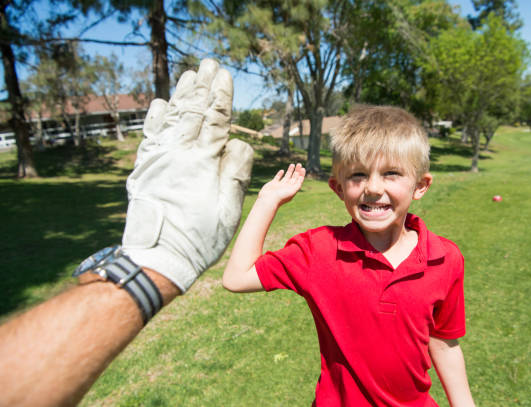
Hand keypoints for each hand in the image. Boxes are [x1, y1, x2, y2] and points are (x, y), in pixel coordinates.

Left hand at [122, 59, 253, 291]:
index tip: (225, 76)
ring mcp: (159, 158)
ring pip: (172, 117)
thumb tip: (237, 142)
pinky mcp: (144, 168)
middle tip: (210, 64)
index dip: (222, 97)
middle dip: (204, 86)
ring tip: (190, 74)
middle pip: (194, 112)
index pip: (216, 121)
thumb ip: (235, 172)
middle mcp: (180, 154)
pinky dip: (155, 116)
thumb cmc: (200, 237)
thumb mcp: (229, 209)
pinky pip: (150, 135)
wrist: (157, 256)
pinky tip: (161, 102)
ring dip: (182, 94)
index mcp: (204, 162)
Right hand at [258, 163, 305, 206]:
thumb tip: (301, 178)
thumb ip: (297, 185)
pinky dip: (280, 174)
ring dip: (290, 171)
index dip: (301, 175)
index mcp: (292, 190)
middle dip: (297, 171)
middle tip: (299, 164)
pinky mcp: (273, 184)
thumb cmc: (281, 196)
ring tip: (292, 164)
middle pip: (293, 178)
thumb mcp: (292, 191)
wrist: (269, 199)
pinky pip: (277, 178)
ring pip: (286, 177)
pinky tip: (282, 171)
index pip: (298, 181)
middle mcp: (287, 187)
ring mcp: (280, 186)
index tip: (303, 168)